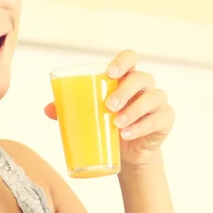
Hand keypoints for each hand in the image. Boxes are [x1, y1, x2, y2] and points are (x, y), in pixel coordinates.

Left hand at [44, 50, 174, 166]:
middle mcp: (145, 86)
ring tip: (116, 124)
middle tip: (108, 106)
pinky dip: (142, 127)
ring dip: (133, 111)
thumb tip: (47, 109)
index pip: (130, 58)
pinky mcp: (165, 120)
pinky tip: (127, 134)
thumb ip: (70, 109)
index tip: (109, 73)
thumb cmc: (107, 127)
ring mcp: (158, 102)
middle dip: (124, 91)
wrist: (128, 154)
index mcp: (126, 78)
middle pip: (141, 78)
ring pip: (152, 98)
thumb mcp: (89, 116)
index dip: (122, 61)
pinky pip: (159, 119)